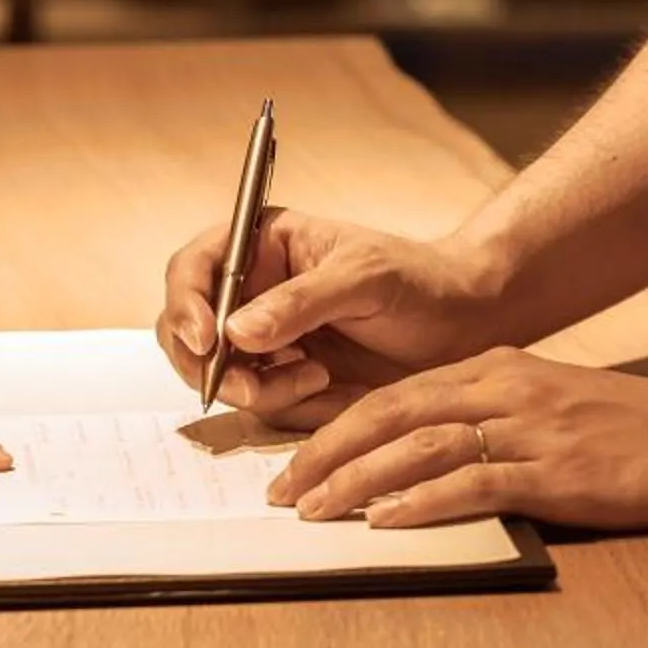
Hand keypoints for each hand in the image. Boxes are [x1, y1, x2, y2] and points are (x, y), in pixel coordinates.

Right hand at [158, 212, 507, 425]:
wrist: (462, 328)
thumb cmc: (419, 282)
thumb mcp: (366, 277)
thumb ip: (302, 301)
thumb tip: (236, 331)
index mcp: (262, 244)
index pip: (194, 267)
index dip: (186, 302)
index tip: (208, 338)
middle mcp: (252, 291)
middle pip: (185, 330)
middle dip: (207, 363)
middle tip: (248, 386)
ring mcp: (262, 338)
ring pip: (216, 374)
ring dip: (252, 388)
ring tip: (314, 378)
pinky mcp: (281, 378)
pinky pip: (253, 401)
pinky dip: (278, 402)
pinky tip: (324, 386)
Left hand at [267, 350, 647, 531]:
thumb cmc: (638, 429)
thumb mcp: (556, 406)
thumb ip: (495, 420)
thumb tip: (428, 461)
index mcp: (501, 369)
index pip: (396, 395)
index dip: (334, 428)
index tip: (290, 463)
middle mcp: (507, 388)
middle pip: (392, 413)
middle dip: (325, 452)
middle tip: (277, 491)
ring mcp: (532, 428)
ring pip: (420, 447)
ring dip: (357, 480)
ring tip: (310, 510)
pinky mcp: (559, 471)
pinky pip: (474, 482)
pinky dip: (421, 501)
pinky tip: (384, 522)